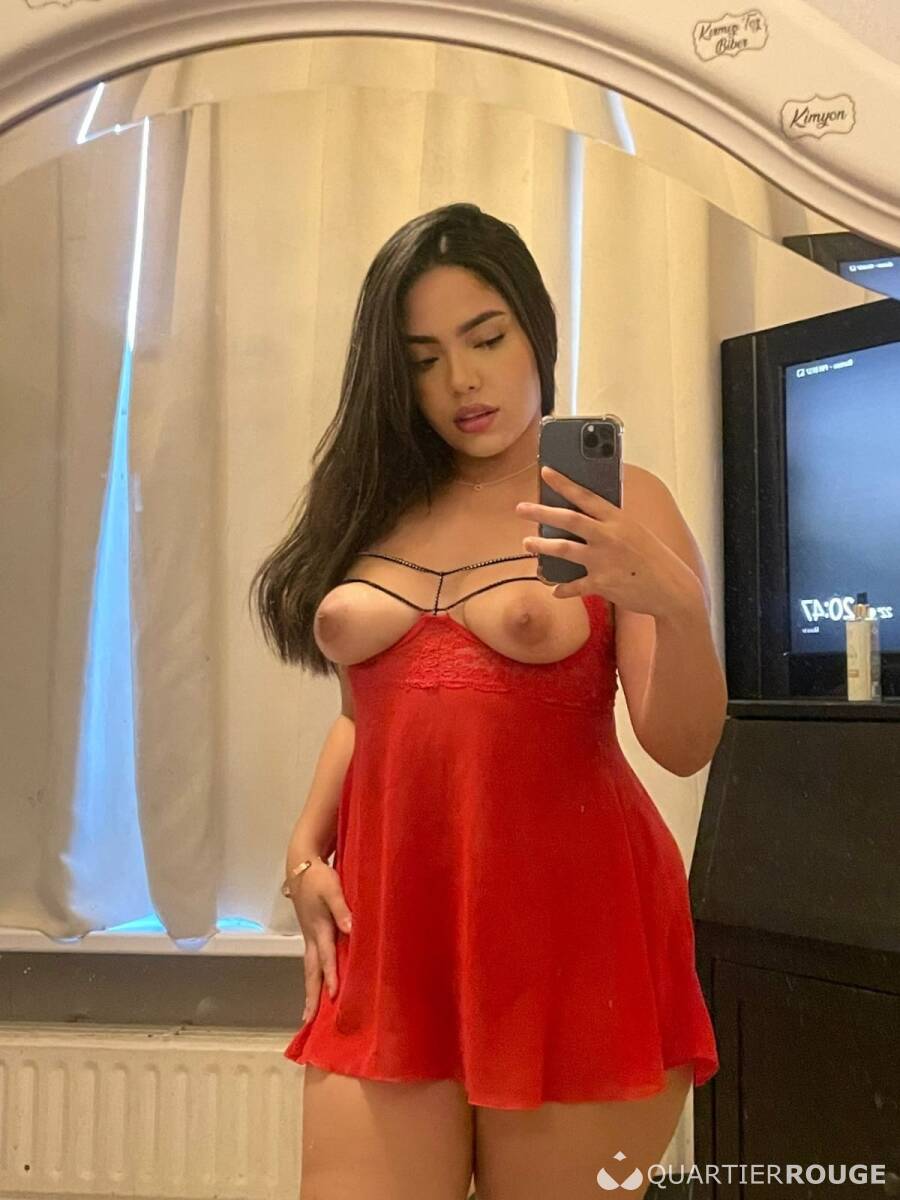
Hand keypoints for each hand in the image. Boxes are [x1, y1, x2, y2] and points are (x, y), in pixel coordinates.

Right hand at [288, 859, 352, 1024]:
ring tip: (310, 1011)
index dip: (332, 977)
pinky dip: (314, 974)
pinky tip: (319, 981)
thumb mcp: (332, 890)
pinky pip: (312, 958)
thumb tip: (351, 930)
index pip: (326, 958)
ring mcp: (309, 935)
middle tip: (308, 1020)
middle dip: (311, 995)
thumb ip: (342, 910)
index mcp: (318, 929)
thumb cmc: (318, 877)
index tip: (334, 997)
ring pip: (310, 967)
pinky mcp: (310, 931)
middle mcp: (311, 936)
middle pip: (311, 971)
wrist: (301, 865)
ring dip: (311, 988)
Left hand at [516, 465, 701, 618]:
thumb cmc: (653, 558)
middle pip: (568, 520)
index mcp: (618, 519)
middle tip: (520, 508)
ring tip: (527, 543)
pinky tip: (555, 589)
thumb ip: (610, 525)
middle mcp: (608, 537)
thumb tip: (582, 519)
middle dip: (541, 512)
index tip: (545, 471)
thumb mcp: (635, 533)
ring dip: (541, 546)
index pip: (586, 496)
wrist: (673, 588)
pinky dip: (563, 589)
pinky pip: (574, 585)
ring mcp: (603, 561)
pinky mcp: (602, 584)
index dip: (564, 483)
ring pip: (563, 549)